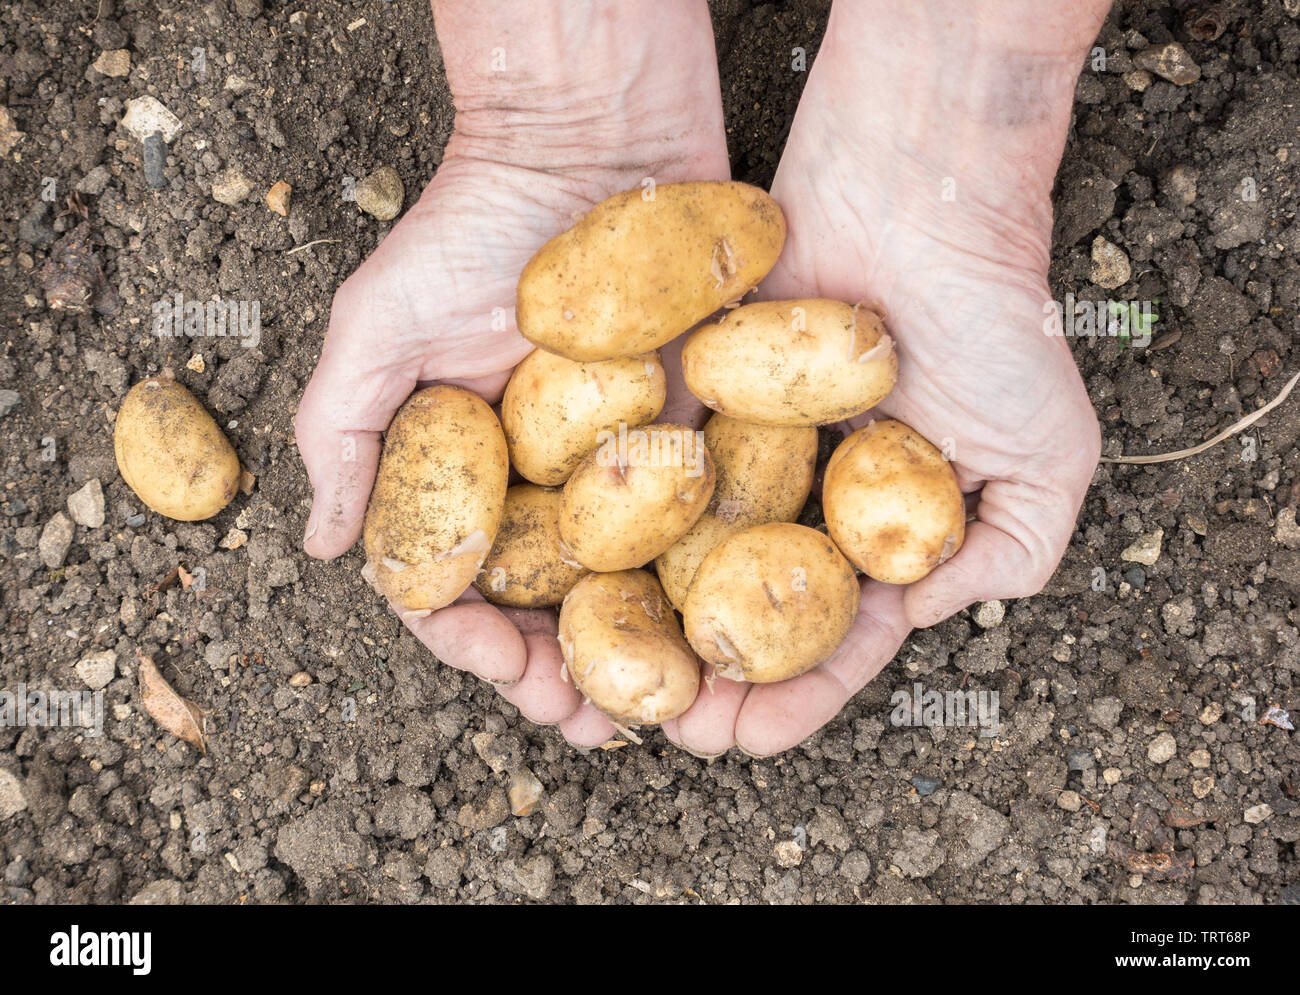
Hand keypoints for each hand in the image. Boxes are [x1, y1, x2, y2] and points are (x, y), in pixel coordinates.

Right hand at [295, 1, 727, 745]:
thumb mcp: (376, 326)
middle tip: (595, 725)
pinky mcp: (687, 437)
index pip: (454, 583)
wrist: (591, 144)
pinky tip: (718, 632)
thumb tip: (324, 547)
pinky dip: (698, 587)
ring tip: (659, 709)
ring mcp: (613, 465)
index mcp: (457, 471)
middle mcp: (534, 481)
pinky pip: (691, 526)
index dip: (473, 644)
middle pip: (545, 604)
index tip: (504, 674)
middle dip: (562, 674)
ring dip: (637, 655)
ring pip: (623, 586)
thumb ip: (341, 434)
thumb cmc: (471, 227)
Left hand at [663, 0, 1107, 757]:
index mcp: (885, 533)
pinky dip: (622, 528)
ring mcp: (751, 455)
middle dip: (714, 678)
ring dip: (656, 623)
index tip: (751, 738)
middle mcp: (811, 503)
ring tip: (615, 675)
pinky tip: (584, 578)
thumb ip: (1013, 553)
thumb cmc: (993, 322)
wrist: (915, 196)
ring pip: (690, 559)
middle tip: (669, 726)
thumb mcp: (1051, 457)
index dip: (799, 697)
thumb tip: (920, 614)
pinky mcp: (697, 402)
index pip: (838, 640)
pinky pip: (655, 476)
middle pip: (751, 613)